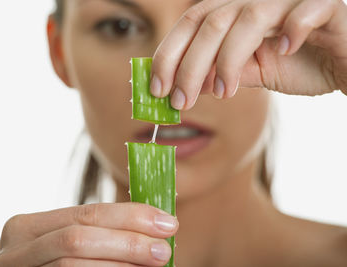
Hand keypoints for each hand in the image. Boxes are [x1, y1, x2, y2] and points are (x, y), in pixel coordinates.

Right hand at [0, 203, 177, 266]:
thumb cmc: (51, 265)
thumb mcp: (67, 245)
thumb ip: (100, 235)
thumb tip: (156, 230)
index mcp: (27, 227)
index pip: (87, 213)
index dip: (131, 216)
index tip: (168, 223)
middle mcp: (14, 250)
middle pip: (78, 238)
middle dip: (127, 242)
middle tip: (164, 249)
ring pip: (72, 265)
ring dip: (120, 265)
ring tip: (153, 265)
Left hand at [150, 0, 346, 109]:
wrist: (345, 63)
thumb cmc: (300, 65)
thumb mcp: (252, 74)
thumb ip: (220, 75)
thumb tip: (184, 87)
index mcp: (236, 14)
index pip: (192, 23)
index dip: (170, 53)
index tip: (157, 89)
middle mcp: (256, 1)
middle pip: (212, 22)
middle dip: (190, 66)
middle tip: (180, 101)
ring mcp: (289, 1)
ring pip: (248, 18)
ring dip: (230, 59)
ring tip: (225, 93)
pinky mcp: (324, 5)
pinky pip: (304, 10)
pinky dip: (293, 29)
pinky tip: (284, 51)